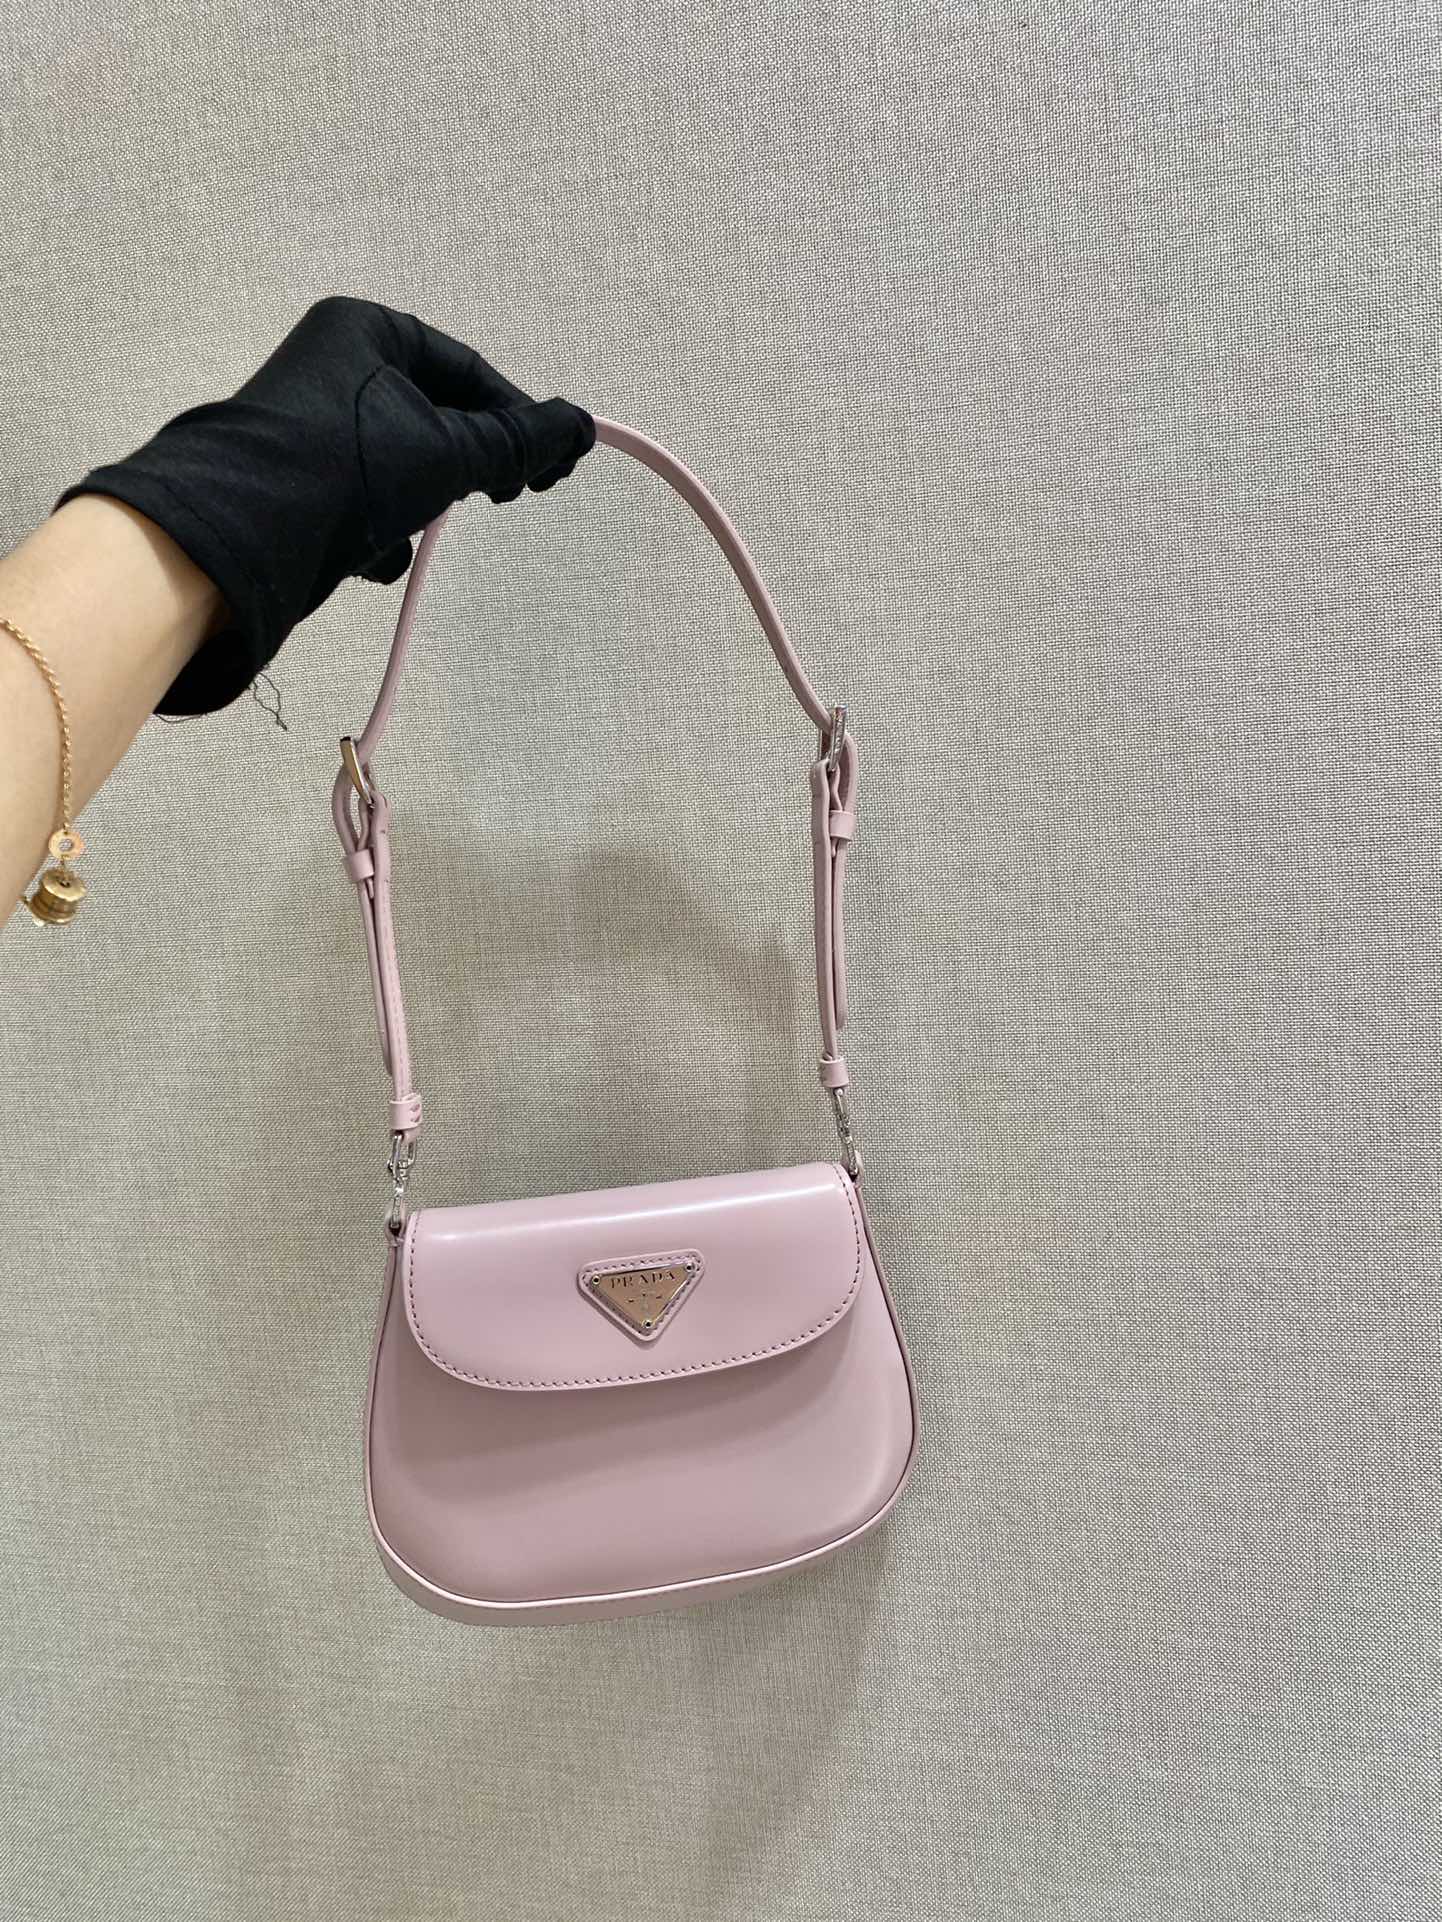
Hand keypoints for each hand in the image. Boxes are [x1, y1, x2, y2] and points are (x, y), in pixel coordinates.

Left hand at [51, 296, 596, 715]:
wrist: (242, 537)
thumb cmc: (350, 469)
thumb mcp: (448, 451)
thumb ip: (518, 442)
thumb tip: (581, 427)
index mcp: (367, 331)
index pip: (468, 370)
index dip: (517, 418)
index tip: (551, 469)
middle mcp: (335, 367)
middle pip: (437, 416)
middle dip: (470, 464)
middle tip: (509, 496)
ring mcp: (313, 427)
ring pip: (402, 464)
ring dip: (422, 503)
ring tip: (418, 524)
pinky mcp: (299, 484)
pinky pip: (362, 502)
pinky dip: (380, 531)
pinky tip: (377, 554)